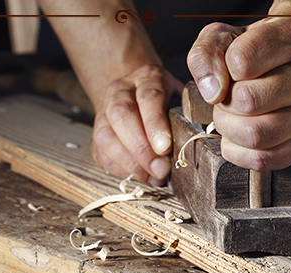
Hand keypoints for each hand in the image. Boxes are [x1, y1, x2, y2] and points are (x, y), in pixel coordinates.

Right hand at [90, 64, 183, 185]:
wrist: (137, 94)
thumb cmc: (167, 102)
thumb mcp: (182, 98)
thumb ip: (188, 115)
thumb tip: (195, 142)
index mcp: (147, 78)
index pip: (148, 97)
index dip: (155, 123)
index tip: (165, 147)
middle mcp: (120, 90)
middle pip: (122, 115)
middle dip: (141, 147)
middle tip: (160, 169)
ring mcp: (104, 111)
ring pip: (106, 136)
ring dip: (130, 162)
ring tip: (152, 176)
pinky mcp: (96, 132)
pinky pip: (101, 153)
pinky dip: (121, 168)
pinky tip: (140, 175)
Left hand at [187, 17, 290, 170]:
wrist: (286, 65)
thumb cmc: (252, 51)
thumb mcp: (222, 38)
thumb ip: (206, 55)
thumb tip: (213, 92)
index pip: (240, 61)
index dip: (223, 69)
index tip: (231, 69)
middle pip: (248, 102)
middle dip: (225, 103)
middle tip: (228, 97)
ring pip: (255, 135)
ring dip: (230, 128)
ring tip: (233, 115)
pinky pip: (263, 160)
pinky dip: (239, 151)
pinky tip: (240, 134)